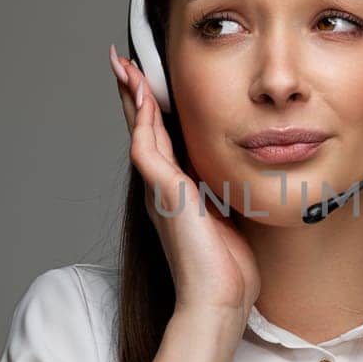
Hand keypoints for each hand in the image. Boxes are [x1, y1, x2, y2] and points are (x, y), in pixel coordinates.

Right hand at [109, 47, 260, 322]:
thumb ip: (224, 193)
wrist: (218, 300)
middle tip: (123, 61)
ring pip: (141, 132)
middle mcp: (163, 187)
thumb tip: (239, 175)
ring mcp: (161, 190)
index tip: (149, 80)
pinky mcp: (166, 195)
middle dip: (134, 95)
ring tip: (125, 67)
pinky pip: (148, 149)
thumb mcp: (228, 217)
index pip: (163, 139)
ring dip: (133, 98)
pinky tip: (142, 96)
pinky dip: (143, 121)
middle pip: (144, 129)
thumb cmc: (226, 269)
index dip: (154, 109)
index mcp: (178, 191)